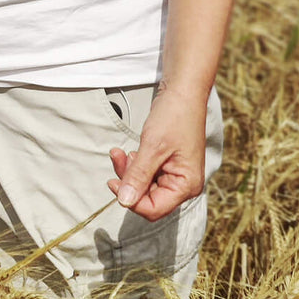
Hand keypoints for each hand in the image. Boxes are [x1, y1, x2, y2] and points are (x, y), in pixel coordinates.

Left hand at [107, 86, 206, 221]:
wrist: (183, 90)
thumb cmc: (174, 116)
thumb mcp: (152, 147)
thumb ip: (138, 176)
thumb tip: (124, 202)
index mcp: (186, 185)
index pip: (154, 208)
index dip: (131, 200)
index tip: (112, 182)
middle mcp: (184, 184)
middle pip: (148, 198)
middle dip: (129, 181)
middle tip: (117, 158)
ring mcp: (177, 174)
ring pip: (145, 185)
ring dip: (129, 171)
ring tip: (120, 152)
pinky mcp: (169, 164)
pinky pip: (148, 173)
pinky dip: (136, 165)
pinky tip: (129, 152)